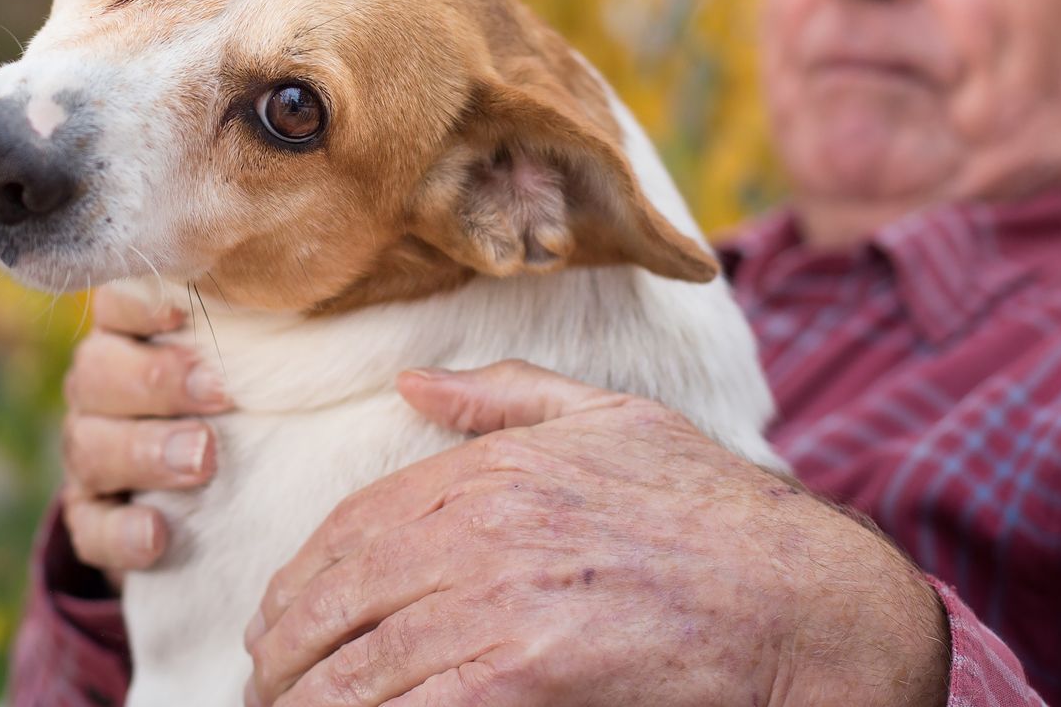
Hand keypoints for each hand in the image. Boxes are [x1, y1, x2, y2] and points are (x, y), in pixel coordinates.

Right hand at [59, 289, 233, 577]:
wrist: (216, 496)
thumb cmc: (242, 401)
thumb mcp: (247, 362)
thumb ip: (261, 334)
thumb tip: (324, 302)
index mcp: (130, 333)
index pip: (116, 304)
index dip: (140, 304)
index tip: (183, 313)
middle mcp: (99, 386)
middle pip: (97, 372)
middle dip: (158, 381)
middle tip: (219, 394)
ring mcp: (87, 450)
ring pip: (89, 446)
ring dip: (145, 454)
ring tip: (202, 461)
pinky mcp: (89, 515)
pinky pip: (89, 524)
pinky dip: (121, 531)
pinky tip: (157, 535)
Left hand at [245, 361, 948, 706]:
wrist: (795, 594)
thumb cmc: (708, 509)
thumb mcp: (609, 419)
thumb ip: (503, 398)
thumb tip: (411, 385)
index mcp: (495, 469)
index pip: (358, 523)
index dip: (304, 575)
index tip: (279, 611)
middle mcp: (484, 528)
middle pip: (342, 594)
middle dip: (287, 643)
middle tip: (265, 674)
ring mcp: (501, 603)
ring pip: (362, 660)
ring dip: (309, 694)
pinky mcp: (524, 673)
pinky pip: (414, 704)